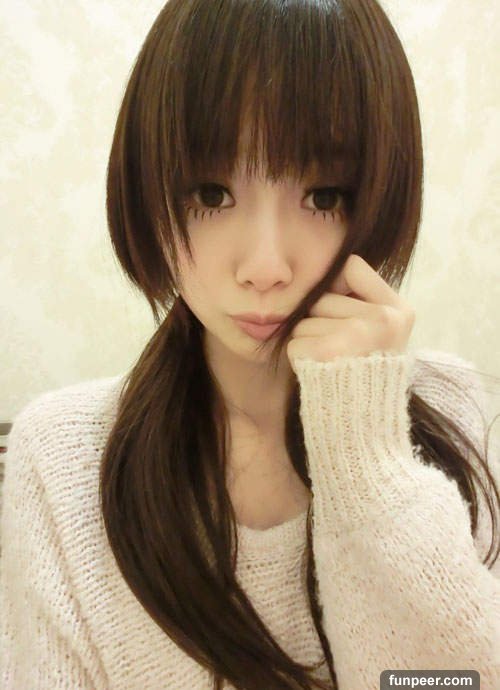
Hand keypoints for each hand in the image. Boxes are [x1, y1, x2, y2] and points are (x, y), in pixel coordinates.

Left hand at [287, 254, 415, 372]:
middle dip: (320, 319)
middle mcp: (380, 320)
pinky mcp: (326, 354)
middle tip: (338, 347)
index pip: (351, 266)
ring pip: (304, 321)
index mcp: (398, 312)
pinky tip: (319, 371)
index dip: (337, 284)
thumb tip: (326, 273)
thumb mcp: (385, 333)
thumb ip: (363, 300)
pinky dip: (299, 359)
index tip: (341, 309)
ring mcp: (354, 336)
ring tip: (330, 361)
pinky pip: (295, 343)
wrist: (366, 424)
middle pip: (321, 298)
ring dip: (308, 341)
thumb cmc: (368, 373)